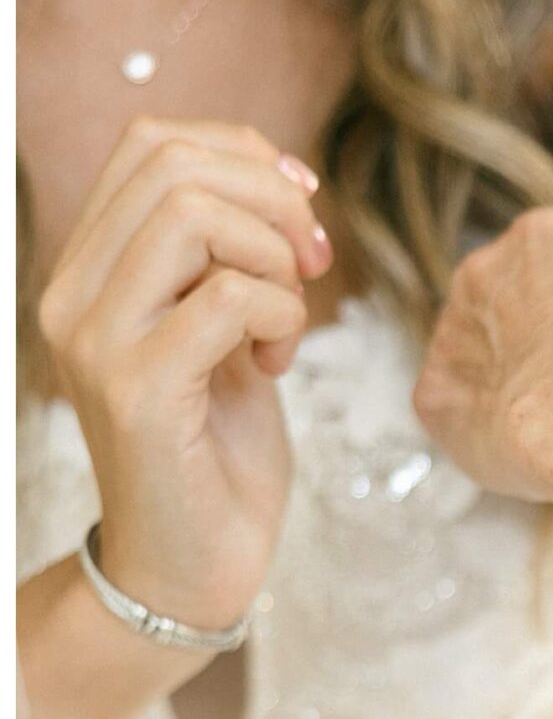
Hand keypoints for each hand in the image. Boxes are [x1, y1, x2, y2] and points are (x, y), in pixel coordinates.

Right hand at [38, 116, 329, 633]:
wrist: (192, 573)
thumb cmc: (217, 460)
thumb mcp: (225, 336)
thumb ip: (231, 259)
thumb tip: (280, 177)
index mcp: (89, 271)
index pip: (150, 145)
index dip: (244, 155)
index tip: (303, 213)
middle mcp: (74, 295)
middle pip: (171, 162)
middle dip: (271, 200)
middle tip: (312, 266)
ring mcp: (97, 341)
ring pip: (192, 215)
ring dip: (272, 258)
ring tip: (284, 322)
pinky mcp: (137, 391)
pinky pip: (225, 298)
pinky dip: (279, 318)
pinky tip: (276, 364)